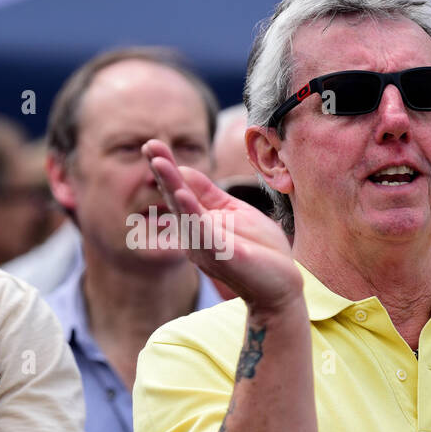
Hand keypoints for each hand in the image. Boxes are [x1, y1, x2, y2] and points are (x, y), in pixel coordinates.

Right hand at [143, 140, 300, 309]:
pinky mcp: (220, 254)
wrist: (281, 286)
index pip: (180, 188)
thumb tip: (184, 169)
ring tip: (159, 162)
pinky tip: (182, 193)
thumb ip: (209, 194)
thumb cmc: (260, 251)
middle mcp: (195, 234)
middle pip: (175, 196)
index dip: (168, 166)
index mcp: (199, 222)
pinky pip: (201, 230)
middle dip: (162, 171)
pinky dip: (191, 211)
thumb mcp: (234, 212)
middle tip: (148, 145)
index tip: (153, 145)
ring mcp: (205, 245)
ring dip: (171, 185)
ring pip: (184, 210)